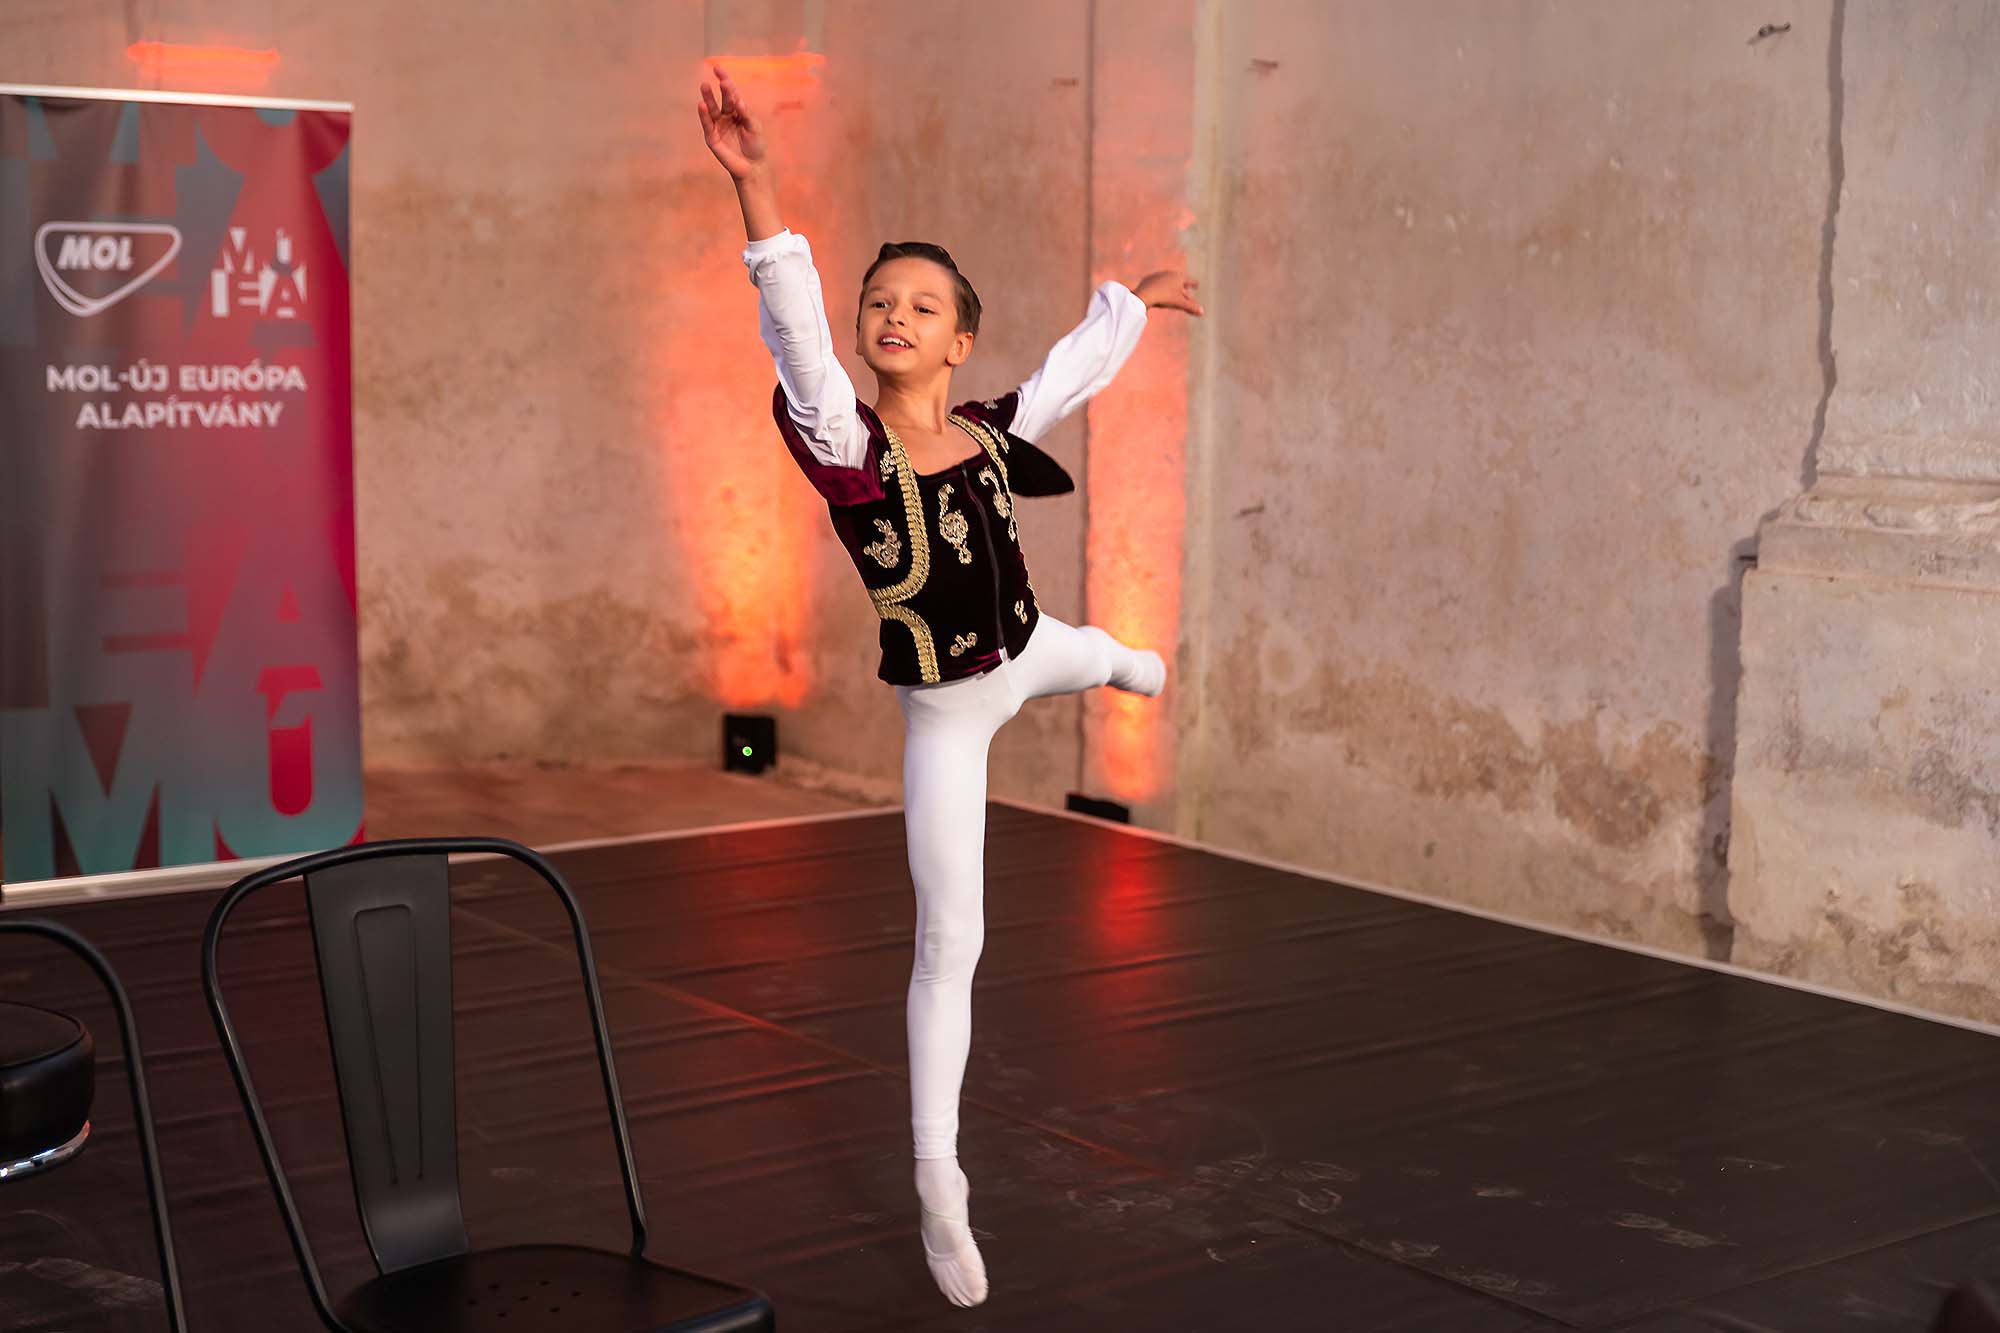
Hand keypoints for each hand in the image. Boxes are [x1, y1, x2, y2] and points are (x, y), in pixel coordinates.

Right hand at [698, 65, 767, 180]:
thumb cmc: (756, 146)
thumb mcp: (755, 127)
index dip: (725, 81)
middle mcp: (726, 116)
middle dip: (722, 90)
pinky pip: (707, 124)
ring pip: (712, 109)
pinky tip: (701, 105)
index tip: (718, 68)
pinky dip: (704, 115)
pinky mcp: (712, 137)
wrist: (753, 167)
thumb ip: (747, 114)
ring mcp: (718, 126)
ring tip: (705, 86)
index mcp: (738, 111)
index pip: (731, 93)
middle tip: (721, 81)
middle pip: (723, 100)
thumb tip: (738, 101)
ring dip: (708, 98)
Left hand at [1133, 269, 1203, 315]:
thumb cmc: (1165, 297)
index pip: (1189, 281)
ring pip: (1167, 281)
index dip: (1193, 284)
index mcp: (1178, 277)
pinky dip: (1160, 287)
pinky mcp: (1148, 279)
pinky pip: (1156, 283)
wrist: (1145, 294)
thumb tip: (1202, 313)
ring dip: (1171, 285)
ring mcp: (1158, 275)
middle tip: (1186, 286)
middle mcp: (1169, 274)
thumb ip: (1191, 307)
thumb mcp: (1179, 303)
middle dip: (1183, 285)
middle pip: (1178, 282)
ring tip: (1172, 288)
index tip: (1197, 284)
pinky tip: (1158, 289)